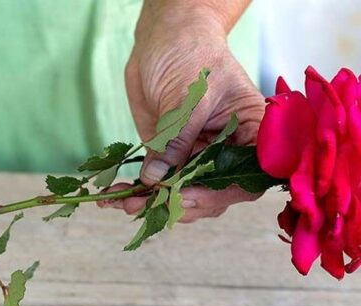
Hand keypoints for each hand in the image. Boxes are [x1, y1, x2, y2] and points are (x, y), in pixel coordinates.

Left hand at [104, 1, 264, 221]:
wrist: (163, 40)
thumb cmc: (191, 54)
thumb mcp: (188, 95)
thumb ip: (176, 139)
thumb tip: (156, 180)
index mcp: (250, 133)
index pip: (247, 177)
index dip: (220, 194)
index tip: (186, 196)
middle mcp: (227, 151)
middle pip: (213, 194)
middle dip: (179, 203)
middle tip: (148, 203)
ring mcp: (197, 156)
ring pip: (183, 194)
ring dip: (154, 204)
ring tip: (126, 202)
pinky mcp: (170, 157)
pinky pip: (158, 183)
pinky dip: (139, 193)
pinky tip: (117, 196)